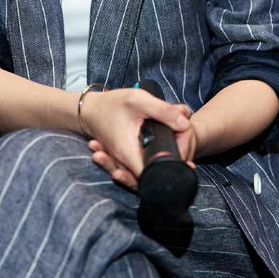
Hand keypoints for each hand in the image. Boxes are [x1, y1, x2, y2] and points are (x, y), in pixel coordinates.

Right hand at [81, 87, 196, 190]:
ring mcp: (122, 163)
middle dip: (169, 171)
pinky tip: (166, 155)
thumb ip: (163, 110)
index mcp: (128, 153)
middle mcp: (124, 163)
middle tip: (189, 165)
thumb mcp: (139, 100)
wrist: (89, 108)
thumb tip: (185, 122)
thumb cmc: (112, 104)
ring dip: (162, 168)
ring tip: (183, 162)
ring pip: (145, 173)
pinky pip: (139, 168)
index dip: (171, 173)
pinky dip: (151, 164)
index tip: (187, 165)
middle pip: (150, 178)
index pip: (152, 176)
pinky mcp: (123, 160)